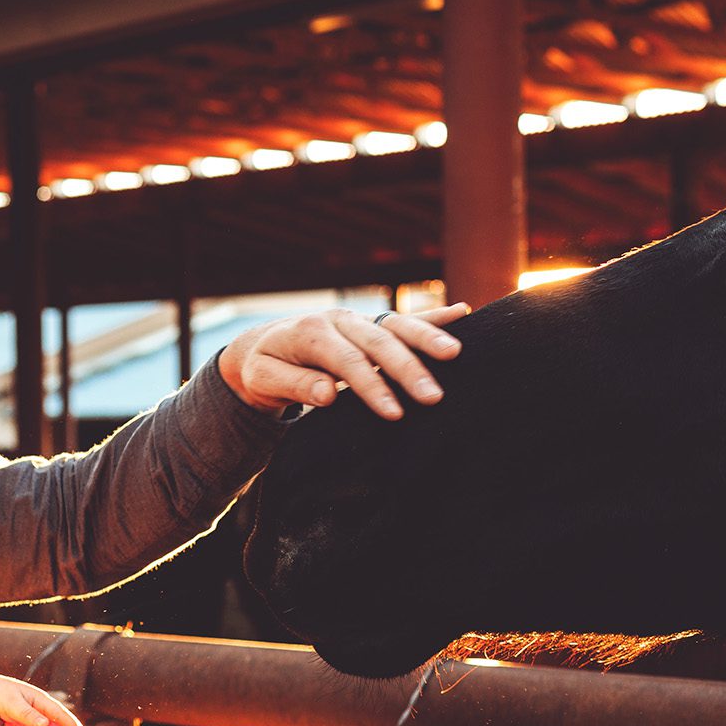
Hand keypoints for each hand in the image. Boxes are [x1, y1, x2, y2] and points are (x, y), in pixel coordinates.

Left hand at [217, 303, 468, 419]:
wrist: (262, 347)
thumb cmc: (264, 368)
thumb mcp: (264, 380)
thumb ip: (295, 385)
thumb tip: (328, 395)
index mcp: (311, 333)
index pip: (347, 362)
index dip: (372, 387)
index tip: (395, 413)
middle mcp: (339, 320)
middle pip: (379, 342)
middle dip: (408, 369)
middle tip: (434, 398)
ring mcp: (357, 319)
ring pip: (397, 325)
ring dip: (428, 339)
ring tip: (457, 355)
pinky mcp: (369, 323)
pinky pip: (403, 318)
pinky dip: (433, 316)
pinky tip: (463, 313)